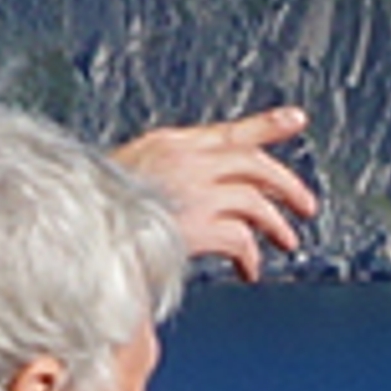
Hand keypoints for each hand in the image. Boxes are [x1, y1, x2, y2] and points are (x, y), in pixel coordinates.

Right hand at [113, 106, 319, 280]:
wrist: (84, 235)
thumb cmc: (101, 212)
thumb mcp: (132, 176)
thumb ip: (171, 176)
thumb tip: (203, 193)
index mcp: (170, 144)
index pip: (229, 131)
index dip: (267, 125)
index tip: (295, 119)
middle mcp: (185, 160)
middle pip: (253, 163)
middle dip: (286, 184)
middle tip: (306, 205)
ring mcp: (193, 190)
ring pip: (255, 200)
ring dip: (277, 223)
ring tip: (288, 241)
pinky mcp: (197, 224)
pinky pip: (241, 238)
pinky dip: (251, 256)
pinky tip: (250, 271)